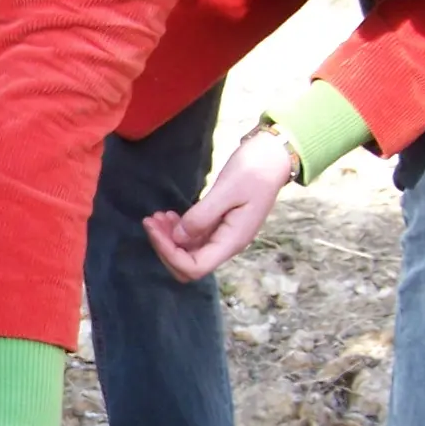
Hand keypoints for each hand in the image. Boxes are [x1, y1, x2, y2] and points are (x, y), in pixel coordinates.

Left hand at [142, 128, 292, 281]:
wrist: (273, 158)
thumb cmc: (254, 171)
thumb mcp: (227, 190)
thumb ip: (202, 216)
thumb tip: (179, 238)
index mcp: (232, 241)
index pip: (194, 268)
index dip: (170, 253)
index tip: (155, 228)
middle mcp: (226, 244)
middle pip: (187, 265)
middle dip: (165, 247)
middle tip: (151, 220)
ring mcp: (222, 236)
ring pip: (187, 252)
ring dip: (168, 238)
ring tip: (156, 216)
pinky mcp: (218, 226)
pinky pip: (192, 238)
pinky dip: (176, 230)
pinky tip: (168, 215)